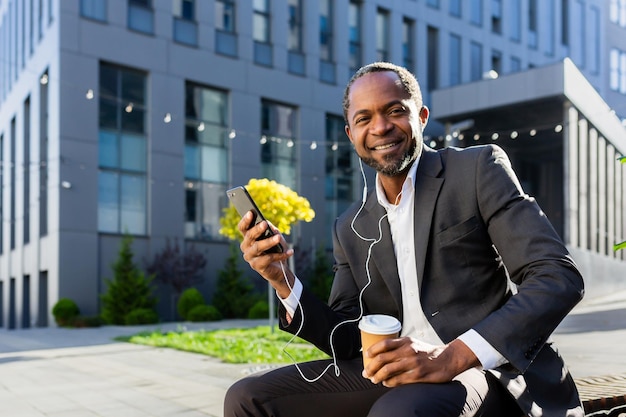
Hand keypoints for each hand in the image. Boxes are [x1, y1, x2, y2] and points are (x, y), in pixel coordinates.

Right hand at [238, 211, 294, 297]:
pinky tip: (289, 252)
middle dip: (257, 229)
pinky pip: (268, 258)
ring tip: (278, 237)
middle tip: (265, 224)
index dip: (245, 220)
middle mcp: (246, 247)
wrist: (280, 268)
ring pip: (258, 247)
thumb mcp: (275, 236)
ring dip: (269, 242)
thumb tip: (267, 223)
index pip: (243, 228)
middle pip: (249, 236)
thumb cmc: (276, 249)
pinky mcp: (257, 266)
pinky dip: (280, 255)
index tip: (250, 212)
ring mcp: (250, 257)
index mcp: (248, 238)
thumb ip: (271, 229)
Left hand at [362, 337, 479, 386]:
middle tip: (366, 372)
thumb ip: (400, 346)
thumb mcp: (414, 343)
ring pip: (388, 370)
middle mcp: (408, 351)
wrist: (448, 359)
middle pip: (382, 358)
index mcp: (406, 341)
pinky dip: (389, 382)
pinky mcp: (418, 375)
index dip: (372, 350)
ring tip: (374, 379)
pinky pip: (398, 380)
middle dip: (371, 367)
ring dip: (377, 376)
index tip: (367, 356)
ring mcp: (413, 363)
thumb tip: (382, 353)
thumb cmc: (428, 352)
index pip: (384, 343)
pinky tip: (386, 383)